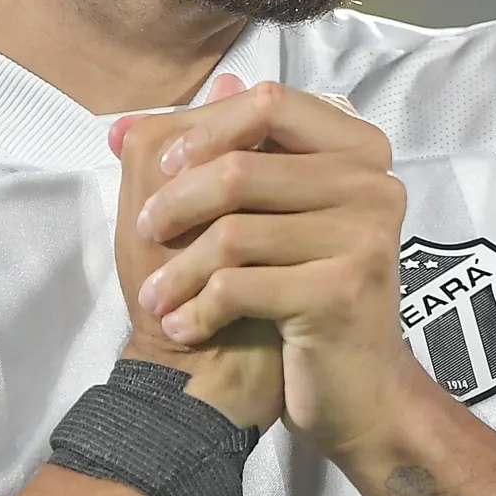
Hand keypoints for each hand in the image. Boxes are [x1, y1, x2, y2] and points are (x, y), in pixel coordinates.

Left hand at [128, 80, 427, 460]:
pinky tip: (184, 326)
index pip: (271, 103)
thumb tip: (121, 125)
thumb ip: (203, 165)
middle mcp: (373, 184)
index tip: (164, 168)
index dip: (206, 129)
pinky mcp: (342, 291)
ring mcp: (363, 237)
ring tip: (158, 297)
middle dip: (177, 203)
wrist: (354, 392)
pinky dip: (199, 308)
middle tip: (144, 234)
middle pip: (243, 167)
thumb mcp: (257, 220)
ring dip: (178, 271)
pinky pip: (239, 286)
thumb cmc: (296, 294)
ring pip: (233, 232)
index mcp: (359, 150)